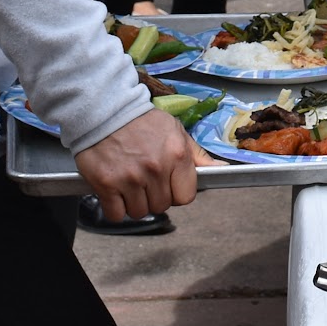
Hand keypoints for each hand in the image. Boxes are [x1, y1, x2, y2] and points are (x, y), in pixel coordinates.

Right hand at [75, 106, 200, 221]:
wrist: (105, 111)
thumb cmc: (141, 122)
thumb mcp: (175, 132)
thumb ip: (197, 155)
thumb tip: (221, 168)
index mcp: (176, 155)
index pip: (186, 196)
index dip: (177, 193)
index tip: (168, 185)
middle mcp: (156, 168)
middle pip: (162, 206)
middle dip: (154, 197)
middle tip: (145, 179)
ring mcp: (130, 178)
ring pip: (139, 212)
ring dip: (134, 203)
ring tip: (130, 182)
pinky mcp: (107, 185)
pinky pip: (116, 214)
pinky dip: (115, 208)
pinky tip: (116, 191)